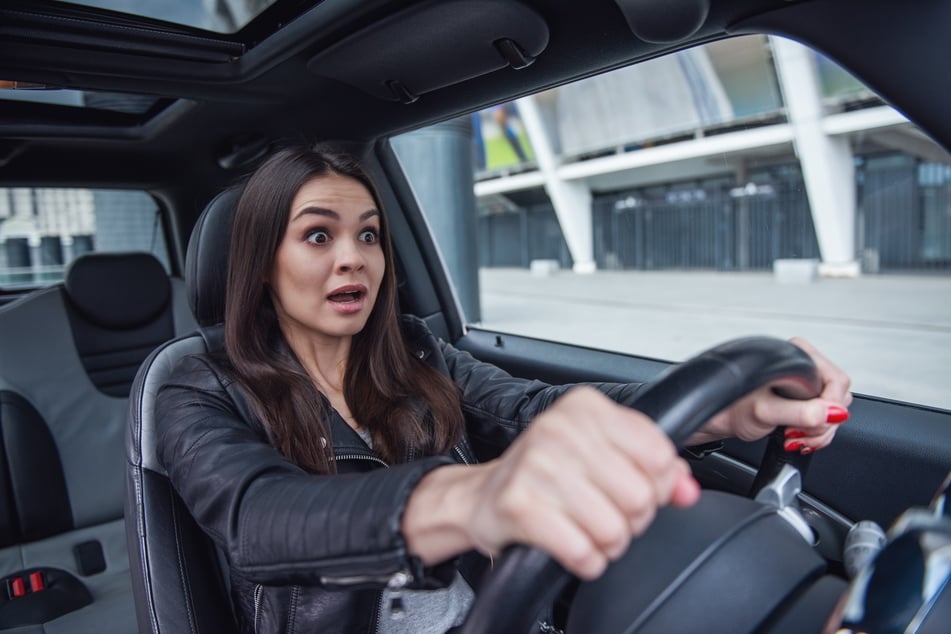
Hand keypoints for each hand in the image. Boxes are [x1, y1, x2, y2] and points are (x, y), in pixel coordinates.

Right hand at [463, 387, 698, 579]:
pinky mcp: (520, 506)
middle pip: (639, 496)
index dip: (657, 484)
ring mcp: (536, 466)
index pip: (658, 455)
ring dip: (608, 544)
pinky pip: (582, 551)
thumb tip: (687, 489)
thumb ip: (655, 468)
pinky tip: (573, 546)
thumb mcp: (602, 454)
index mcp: (585, 408)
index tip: (634, 487)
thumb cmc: (547, 472)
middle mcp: (558, 429)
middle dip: (632, 519)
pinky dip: (586, 560)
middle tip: (607, 512)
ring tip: (588, 530)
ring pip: (613, 529)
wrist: (484, 496)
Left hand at [697, 337, 851, 452]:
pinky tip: (797, 438)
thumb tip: (832, 412)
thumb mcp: (764, 412)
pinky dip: (815, 433)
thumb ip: (799, 413)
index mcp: (797, 356)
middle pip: (838, 398)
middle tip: (797, 434)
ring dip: (819, 432)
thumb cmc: (732, 408)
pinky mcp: (803, 400)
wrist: (719, 418)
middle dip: (822, 423)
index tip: (815, 424)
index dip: (830, 408)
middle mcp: (804, 366)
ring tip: (792, 437)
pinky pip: (825, 418)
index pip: (837, 382)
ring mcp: (805, 384)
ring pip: (834, 412)